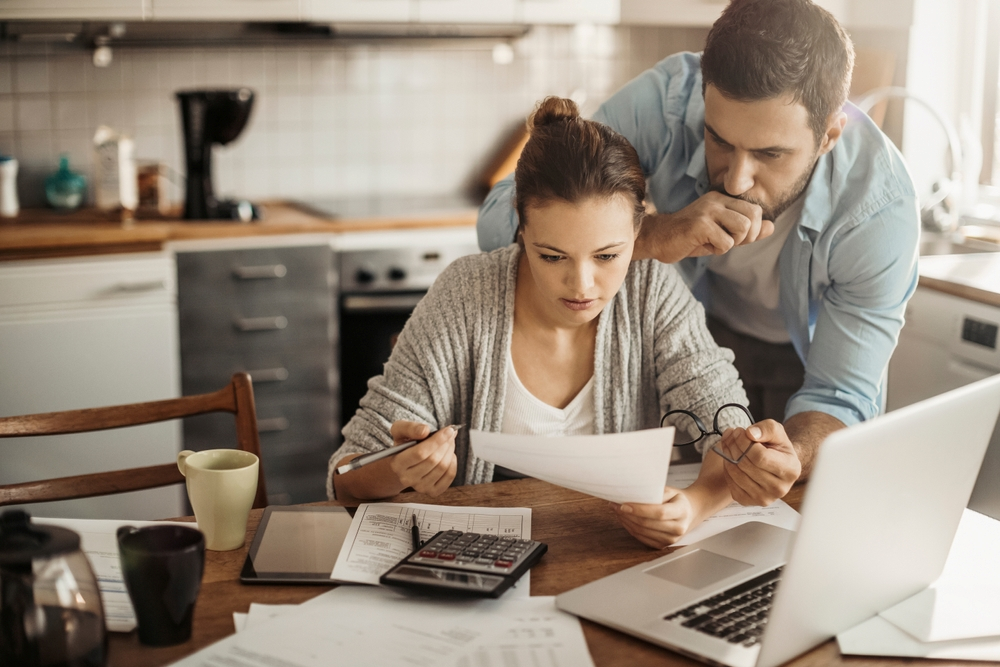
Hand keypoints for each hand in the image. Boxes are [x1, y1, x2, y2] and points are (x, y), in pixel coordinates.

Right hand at [387, 421, 457, 496]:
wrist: (404, 462)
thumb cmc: (404, 444)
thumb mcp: (400, 430)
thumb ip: (410, 428)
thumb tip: (424, 431)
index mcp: (397, 464)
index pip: (420, 453)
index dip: (437, 440)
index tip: (448, 430)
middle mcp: (407, 479)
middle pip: (433, 460)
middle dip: (445, 444)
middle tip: (450, 433)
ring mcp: (420, 487)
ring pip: (443, 467)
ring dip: (450, 451)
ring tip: (449, 442)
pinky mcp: (432, 491)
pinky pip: (449, 476)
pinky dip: (453, 463)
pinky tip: (449, 455)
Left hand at [611, 487, 696, 548]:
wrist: (691, 512)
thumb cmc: (678, 499)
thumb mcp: (670, 490)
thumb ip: (654, 493)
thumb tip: (631, 494)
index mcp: (681, 512)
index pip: (658, 513)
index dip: (639, 510)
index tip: (623, 505)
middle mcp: (678, 528)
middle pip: (647, 524)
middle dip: (627, 515)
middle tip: (615, 505)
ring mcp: (671, 539)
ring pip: (642, 532)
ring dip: (626, 522)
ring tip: (617, 511)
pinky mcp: (663, 545)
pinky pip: (642, 538)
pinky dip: (630, 529)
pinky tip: (625, 520)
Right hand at [637, 192, 773, 262]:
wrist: (657, 239)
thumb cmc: (688, 238)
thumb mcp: (720, 233)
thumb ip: (745, 231)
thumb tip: (771, 227)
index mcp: (721, 199)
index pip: (755, 210)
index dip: (753, 229)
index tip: (735, 238)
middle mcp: (716, 201)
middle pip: (753, 216)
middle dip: (746, 236)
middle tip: (727, 242)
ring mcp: (707, 211)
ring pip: (742, 228)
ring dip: (732, 243)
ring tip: (714, 243)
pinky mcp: (700, 225)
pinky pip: (726, 242)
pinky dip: (717, 250)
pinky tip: (702, 246)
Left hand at [716, 420, 800, 505]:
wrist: (775, 465)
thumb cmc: (776, 447)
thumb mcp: (777, 432)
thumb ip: (767, 428)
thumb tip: (751, 433)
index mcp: (791, 470)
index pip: (760, 456)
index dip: (745, 441)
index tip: (740, 431)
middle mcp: (779, 488)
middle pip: (746, 465)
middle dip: (734, 445)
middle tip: (732, 434)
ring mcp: (763, 498)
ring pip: (736, 473)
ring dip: (727, 454)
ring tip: (730, 443)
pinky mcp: (748, 501)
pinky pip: (730, 482)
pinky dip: (727, 467)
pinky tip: (731, 457)